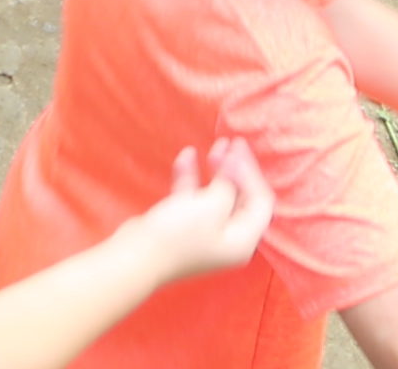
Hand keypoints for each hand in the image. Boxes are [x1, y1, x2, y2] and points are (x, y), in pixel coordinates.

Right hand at [116, 139, 277, 283]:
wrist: (137, 255)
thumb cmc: (180, 233)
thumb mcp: (212, 206)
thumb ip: (229, 184)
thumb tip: (236, 165)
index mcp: (243, 239)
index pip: (260, 202)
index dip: (252, 172)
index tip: (238, 149)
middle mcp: (229, 238)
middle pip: (242, 198)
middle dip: (237, 168)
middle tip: (232, 142)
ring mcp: (206, 232)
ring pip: (219, 196)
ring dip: (218, 170)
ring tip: (216, 145)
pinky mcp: (185, 226)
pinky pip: (196, 198)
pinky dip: (194, 178)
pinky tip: (187, 157)